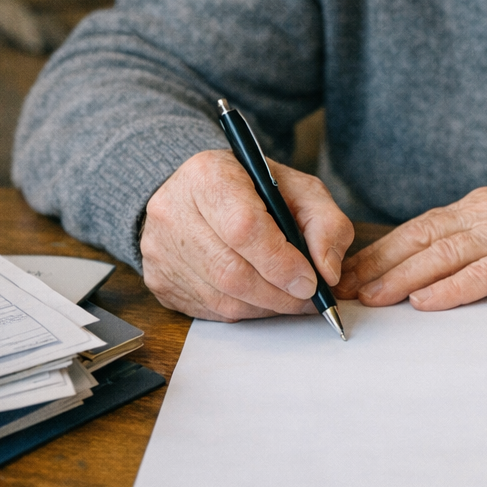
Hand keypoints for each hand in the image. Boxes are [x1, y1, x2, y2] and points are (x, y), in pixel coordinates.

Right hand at [140, 149, 353, 320]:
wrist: (201, 193)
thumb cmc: (254, 190)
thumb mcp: (299, 189)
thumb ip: (325, 222)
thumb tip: (327, 271)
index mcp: (208, 175)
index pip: (244, 228)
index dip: (281, 261)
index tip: (310, 280)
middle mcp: (173, 211)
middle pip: (231, 271)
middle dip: (279, 293)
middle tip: (308, 298)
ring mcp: (159, 248)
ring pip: (221, 297)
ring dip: (265, 306)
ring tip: (289, 297)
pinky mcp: (158, 279)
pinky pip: (208, 310)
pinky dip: (244, 310)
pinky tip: (261, 296)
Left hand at [333, 172, 486, 310]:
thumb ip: (476, 239)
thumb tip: (429, 266)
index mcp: (480, 207)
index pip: (418, 228)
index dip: (379, 251)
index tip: (346, 272)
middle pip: (422, 240)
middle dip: (378, 266)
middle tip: (341, 289)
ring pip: (445, 255)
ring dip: (403, 278)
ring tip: (371, 298)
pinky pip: (486, 275)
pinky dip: (453, 288)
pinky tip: (427, 301)